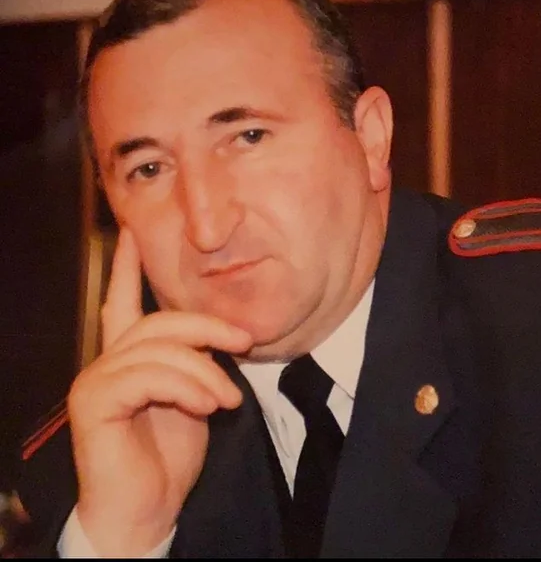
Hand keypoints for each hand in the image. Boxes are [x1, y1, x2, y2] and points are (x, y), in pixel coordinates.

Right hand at [67, 227, 251, 556]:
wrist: (149, 509)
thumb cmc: (172, 454)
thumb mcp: (194, 396)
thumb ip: (196, 361)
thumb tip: (220, 334)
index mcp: (130, 357)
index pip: (124, 301)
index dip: (128, 266)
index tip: (132, 231)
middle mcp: (108, 361)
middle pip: (159, 321)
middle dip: (208, 326)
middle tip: (245, 341)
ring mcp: (97, 380)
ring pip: (159, 348)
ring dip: (203, 371)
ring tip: (227, 400)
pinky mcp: (94, 402)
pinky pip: (147, 376)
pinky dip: (185, 387)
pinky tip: (207, 407)